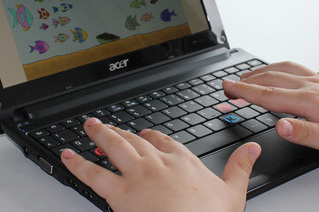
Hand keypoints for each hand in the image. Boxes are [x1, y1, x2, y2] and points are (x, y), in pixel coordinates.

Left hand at [61, 118, 260, 211]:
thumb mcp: (233, 192)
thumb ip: (240, 167)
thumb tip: (253, 149)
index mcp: (184, 162)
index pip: (166, 142)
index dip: (154, 137)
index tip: (148, 134)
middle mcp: (158, 162)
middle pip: (137, 140)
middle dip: (122, 131)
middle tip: (110, 125)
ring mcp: (137, 175)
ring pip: (114, 147)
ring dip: (100, 134)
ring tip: (89, 126)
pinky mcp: (119, 193)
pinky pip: (92, 174)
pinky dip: (77, 163)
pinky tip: (66, 155)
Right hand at [223, 61, 318, 159]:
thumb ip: (303, 133)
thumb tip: (279, 125)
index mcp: (309, 102)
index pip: (269, 96)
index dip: (245, 92)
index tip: (227, 89)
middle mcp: (312, 87)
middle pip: (272, 79)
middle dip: (247, 80)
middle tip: (228, 84)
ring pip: (284, 71)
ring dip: (262, 71)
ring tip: (247, 75)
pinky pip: (297, 69)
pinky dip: (280, 67)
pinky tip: (280, 71)